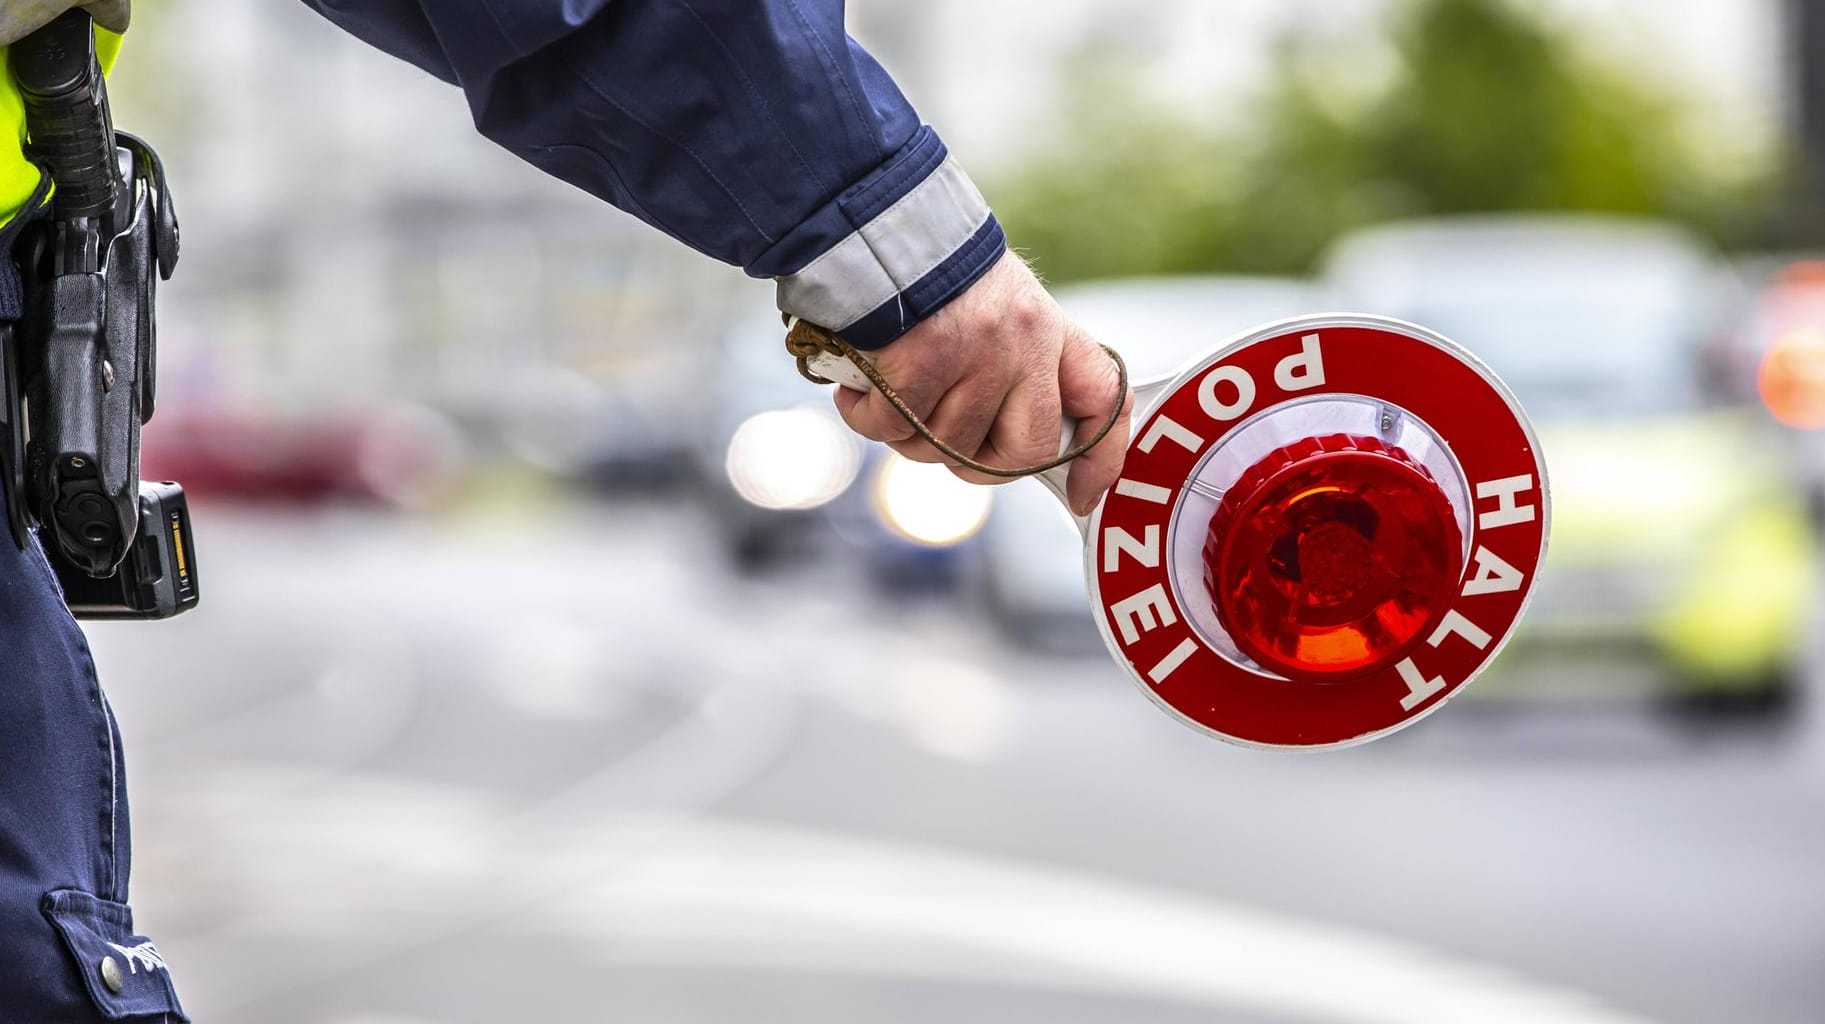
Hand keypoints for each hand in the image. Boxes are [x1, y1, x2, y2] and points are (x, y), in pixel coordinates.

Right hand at [833, 251, 1132, 515]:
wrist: (878, 218)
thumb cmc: (932, 271)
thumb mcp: (999, 306)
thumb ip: (1015, 365)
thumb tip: (1004, 442)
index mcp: (1050, 329)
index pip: (1104, 400)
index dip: (1101, 459)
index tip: (1082, 497)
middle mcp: (1024, 346)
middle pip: (1023, 452)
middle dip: (980, 467)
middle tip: (941, 444)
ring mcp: (974, 358)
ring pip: (946, 448)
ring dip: (907, 436)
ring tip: (888, 393)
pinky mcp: (919, 366)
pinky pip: (892, 429)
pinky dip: (866, 418)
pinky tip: (857, 387)